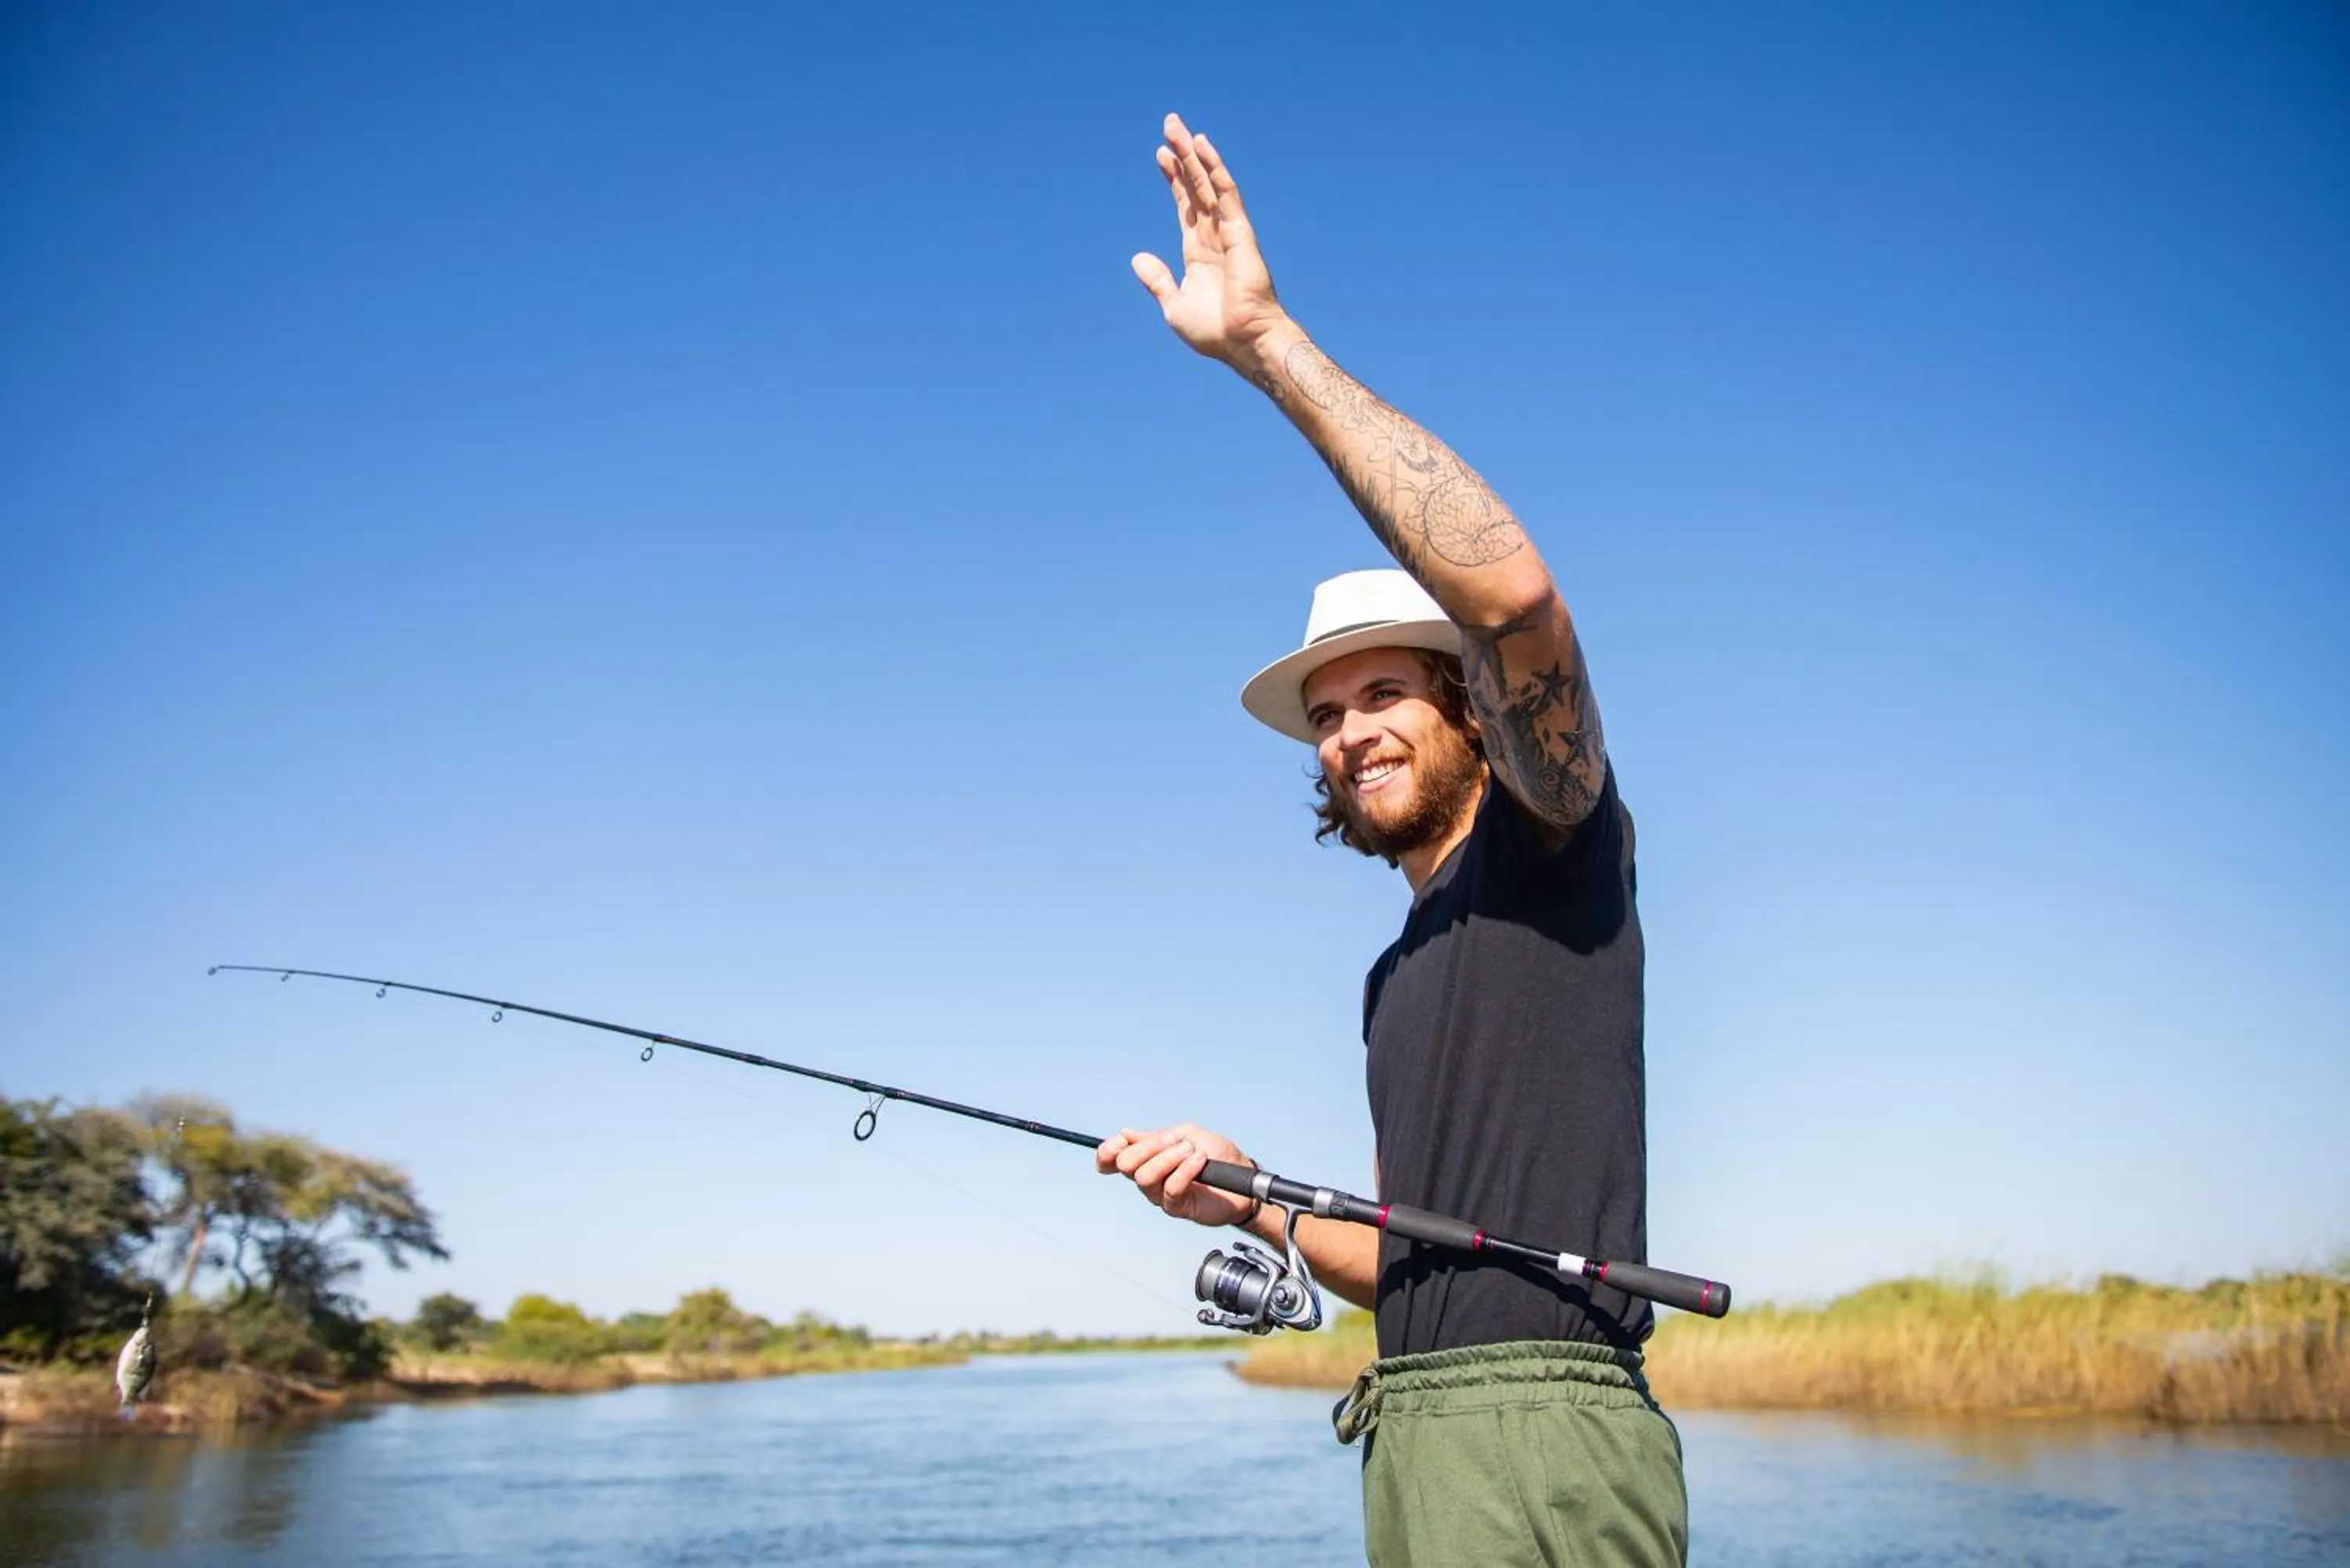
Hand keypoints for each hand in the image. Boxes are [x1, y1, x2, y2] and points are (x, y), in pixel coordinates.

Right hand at [1095, 1123, 1255, 1228]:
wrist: (1242, 1177)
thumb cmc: (1216, 1155)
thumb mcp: (1187, 1135)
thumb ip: (1157, 1137)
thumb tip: (1126, 1134)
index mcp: (1147, 1157)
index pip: (1112, 1158)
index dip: (1108, 1151)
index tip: (1119, 1142)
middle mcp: (1149, 1178)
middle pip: (1125, 1165)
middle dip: (1147, 1149)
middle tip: (1174, 1143)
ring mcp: (1161, 1194)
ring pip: (1145, 1177)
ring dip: (1168, 1158)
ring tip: (1192, 1152)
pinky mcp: (1177, 1207)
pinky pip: (1170, 1188)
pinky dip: (1185, 1170)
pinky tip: (1199, 1161)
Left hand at [1131, 113, 1289, 365]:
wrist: (1243, 344)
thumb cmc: (1214, 332)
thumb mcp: (1174, 305)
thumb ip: (1158, 280)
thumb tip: (1137, 259)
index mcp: (1199, 253)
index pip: (1185, 206)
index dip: (1174, 180)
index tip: (1161, 155)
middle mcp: (1214, 237)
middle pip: (1196, 186)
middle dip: (1182, 155)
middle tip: (1170, 123)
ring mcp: (1228, 232)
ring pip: (1209, 184)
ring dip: (1194, 154)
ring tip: (1179, 126)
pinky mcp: (1240, 233)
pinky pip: (1226, 194)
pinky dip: (1215, 169)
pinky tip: (1203, 147)